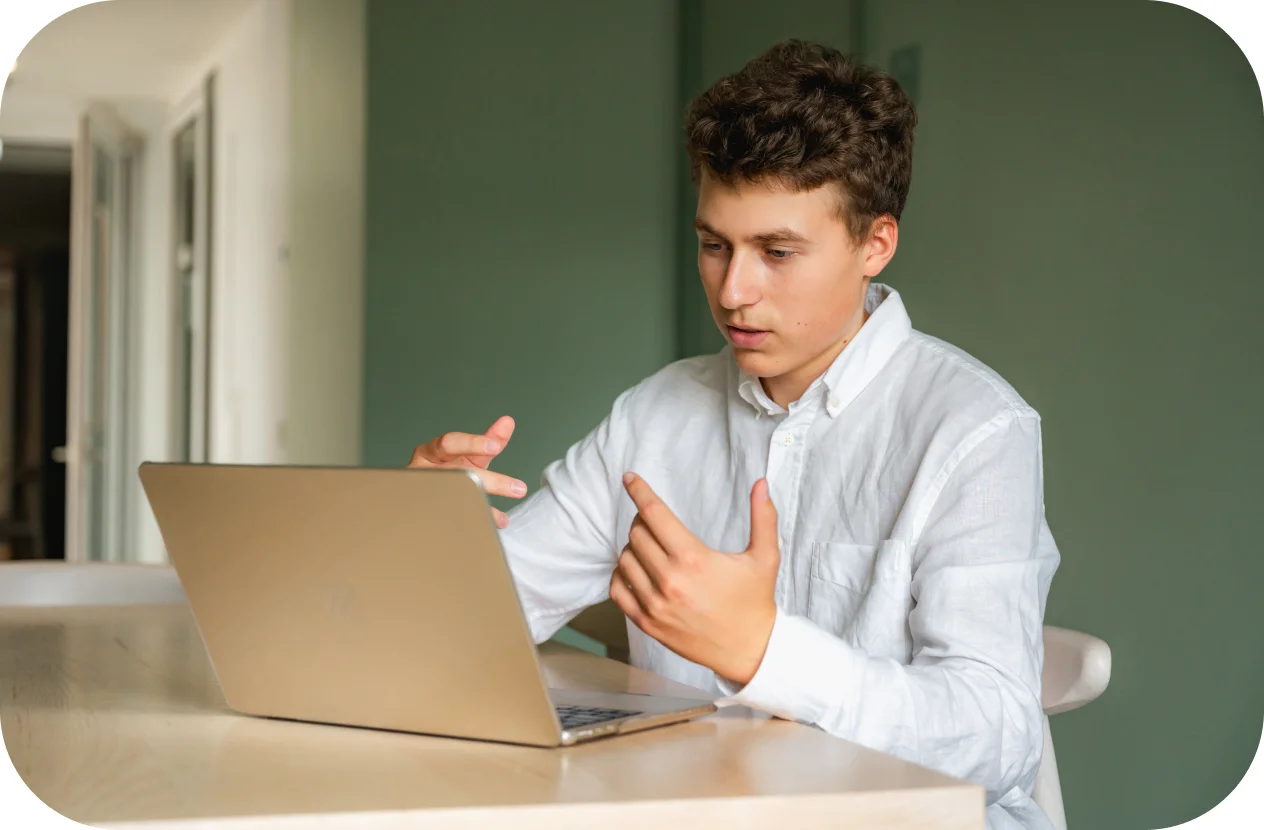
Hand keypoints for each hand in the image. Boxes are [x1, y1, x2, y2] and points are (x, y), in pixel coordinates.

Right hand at [408, 416, 526, 527]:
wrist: (419, 501)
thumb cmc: (448, 472)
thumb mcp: (468, 456)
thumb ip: (487, 441)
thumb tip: (508, 422)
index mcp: (432, 452)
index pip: (449, 443)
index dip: (472, 444)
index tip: (495, 447)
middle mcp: (424, 471)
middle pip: (456, 474)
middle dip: (490, 481)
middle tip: (518, 488)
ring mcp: (422, 493)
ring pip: (453, 500)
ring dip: (482, 508)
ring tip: (503, 518)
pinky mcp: (424, 515)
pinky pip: (450, 519)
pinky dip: (473, 522)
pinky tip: (492, 526)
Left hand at [610, 473, 779, 685]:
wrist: (750, 650)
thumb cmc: (755, 601)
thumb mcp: (765, 557)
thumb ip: (763, 517)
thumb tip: (761, 483)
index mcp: (693, 558)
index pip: (654, 514)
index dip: (639, 491)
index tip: (630, 478)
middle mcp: (670, 580)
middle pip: (636, 533)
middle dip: (644, 522)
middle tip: (657, 524)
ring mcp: (655, 604)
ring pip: (625, 559)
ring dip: (634, 547)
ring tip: (653, 549)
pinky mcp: (647, 623)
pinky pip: (617, 590)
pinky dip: (622, 575)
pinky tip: (637, 570)